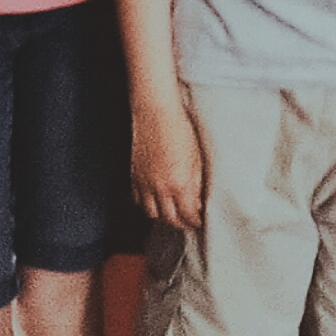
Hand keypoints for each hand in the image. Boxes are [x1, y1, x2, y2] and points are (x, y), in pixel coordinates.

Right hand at [132, 93, 205, 231]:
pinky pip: (138, 200)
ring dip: (164, 217)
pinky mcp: (134, 176)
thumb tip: (199, 201)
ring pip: (152, 214)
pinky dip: (147, 205)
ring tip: (173, 212)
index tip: (201, 221)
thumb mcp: (197, 159)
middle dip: (182, 223)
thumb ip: (197, 184)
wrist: (155, 112)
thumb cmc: (179, 129)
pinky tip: (155, 200)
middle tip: (190, 221)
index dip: (196, 222)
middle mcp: (160, 188)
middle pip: (170, 220)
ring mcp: (145, 183)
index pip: (188, 216)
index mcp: (179, 185)